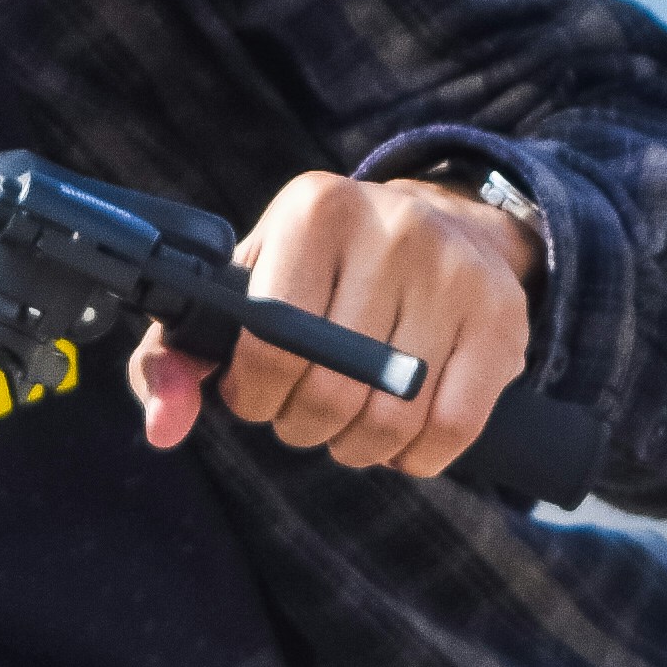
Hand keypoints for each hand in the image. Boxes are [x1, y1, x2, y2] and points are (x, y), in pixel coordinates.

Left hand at [131, 171, 535, 478]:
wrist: (437, 230)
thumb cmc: (316, 277)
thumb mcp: (240, 297)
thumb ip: (178, 358)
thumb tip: (164, 426)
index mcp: (314, 211)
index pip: (270, 344)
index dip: (255, 395)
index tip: (259, 393)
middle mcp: (391, 227)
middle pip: (331, 390)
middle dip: (304, 424)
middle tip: (307, 409)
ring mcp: (455, 270)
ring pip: (390, 418)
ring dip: (359, 446)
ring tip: (351, 422)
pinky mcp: (503, 315)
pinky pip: (452, 428)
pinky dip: (417, 455)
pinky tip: (402, 437)